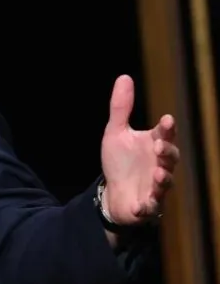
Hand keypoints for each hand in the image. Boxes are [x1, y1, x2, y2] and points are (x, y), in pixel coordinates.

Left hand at [100, 75, 178, 224]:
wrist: (114, 192)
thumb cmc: (120, 161)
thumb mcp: (116, 133)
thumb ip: (121, 108)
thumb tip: (125, 77)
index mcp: (154, 145)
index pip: (165, 134)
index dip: (167, 128)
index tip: (166, 120)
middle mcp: (160, 164)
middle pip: (170, 157)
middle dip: (167, 152)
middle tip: (159, 147)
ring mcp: (156, 186)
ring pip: (165, 182)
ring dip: (163, 178)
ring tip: (158, 173)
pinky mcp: (148, 205)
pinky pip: (151, 206)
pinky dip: (147, 206)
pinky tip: (141, 204)